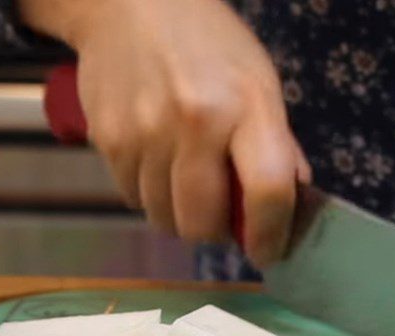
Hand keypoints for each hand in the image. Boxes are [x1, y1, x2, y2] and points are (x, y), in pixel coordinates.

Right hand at [20, 0, 310, 266]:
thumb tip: (288, 206)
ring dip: (180, 215)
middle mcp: (194, 122)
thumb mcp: (260, 85)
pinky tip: (157, 164)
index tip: (266, 252)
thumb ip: (277, 148)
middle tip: (219, 215)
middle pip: (202, 223)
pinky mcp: (107, 139)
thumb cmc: (210, 46)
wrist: (130, 2)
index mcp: (247, 107)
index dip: (269, 235)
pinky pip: (133, 198)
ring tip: (186, 183)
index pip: (267, 191)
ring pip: (164, 219)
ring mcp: (144, 132)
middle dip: (215, 231)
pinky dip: (150, 195)